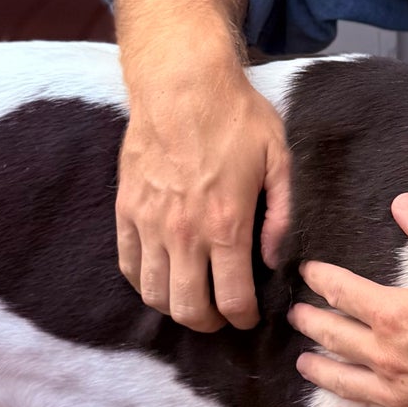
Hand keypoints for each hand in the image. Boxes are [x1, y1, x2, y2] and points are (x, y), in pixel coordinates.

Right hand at [116, 67, 290, 331]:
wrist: (180, 83)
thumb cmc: (236, 117)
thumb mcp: (279, 159)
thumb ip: (282, 215)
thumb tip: (274, 259)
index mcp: (227, 224)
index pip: (233, 299)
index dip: (243, 319)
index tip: (249, 317)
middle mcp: (184, 232)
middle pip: (189, 309)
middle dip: (209, 323)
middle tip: (221, 316)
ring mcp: (149, 223)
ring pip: (155, 295)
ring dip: (175, 308)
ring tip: (193, 301)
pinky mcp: (125, 210)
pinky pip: (128, 266)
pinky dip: (144, 283)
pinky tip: (162, 279)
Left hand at [290, 194, 407, 406]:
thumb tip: (402, 202)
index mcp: (397, 315)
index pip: (343, 293)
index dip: (321, 280)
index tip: (309, 274)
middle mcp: (387, 358)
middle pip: (335, 338)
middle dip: (311, 324)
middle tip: (296, 317)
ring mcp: (398, 398)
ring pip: (344, 383)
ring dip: (320, 371)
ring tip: (304, 364)